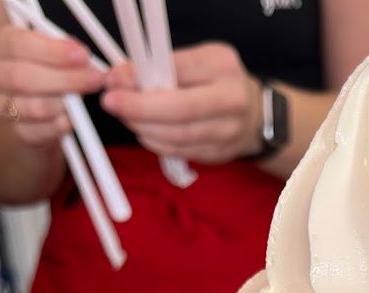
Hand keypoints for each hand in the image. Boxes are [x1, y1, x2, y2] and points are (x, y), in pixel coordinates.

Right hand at [0, 24, 105, 146]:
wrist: (29, 105)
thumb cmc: (39, 66)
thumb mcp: (44, 47)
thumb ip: (57, 47)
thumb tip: (80, 57)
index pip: (15, 43)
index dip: (51, 51)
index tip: (81, 55)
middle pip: (22, 77)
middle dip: (64, 78)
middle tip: (93, 79)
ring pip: (34, 106)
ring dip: (66, 103)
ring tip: (86, 97)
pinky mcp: (17, 132)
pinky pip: (42, 131)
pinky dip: (62, 124)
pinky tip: (74, 117)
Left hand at [102, 43, 262, 163]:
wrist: (255, 116)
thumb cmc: (220, 82)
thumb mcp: (200, 60)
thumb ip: (165, 65)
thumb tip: (123, 76)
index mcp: (223, 69)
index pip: (179, 72)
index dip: (143, 78)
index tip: (115, 79)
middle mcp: (230, 103)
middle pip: (179, 111)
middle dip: (139, 109)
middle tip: (113, 103)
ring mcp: (226, 133)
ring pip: (176, 136)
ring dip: (143, 127)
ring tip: (126, 116)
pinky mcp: (216, 155)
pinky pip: (179, 151)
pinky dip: (155, 142)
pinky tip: (144, 131)